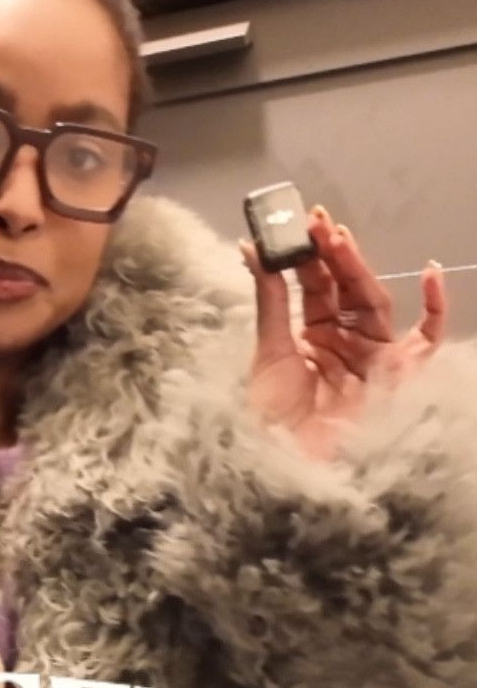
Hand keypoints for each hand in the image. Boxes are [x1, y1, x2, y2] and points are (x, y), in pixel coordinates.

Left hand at [242, 204, 446, 460]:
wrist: (284, 464)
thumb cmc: (272, 419)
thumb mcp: (266, 352)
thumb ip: (269, 298)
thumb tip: (253, 249)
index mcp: (312, 338)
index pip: (315, 287)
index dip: (308, 255)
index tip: (298, 224)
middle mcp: (344, 343)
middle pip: (345, 289)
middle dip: (333, 255)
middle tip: (318, 223)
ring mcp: (370, 357)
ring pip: (373, 303)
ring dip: (358, 269)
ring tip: (338, 240)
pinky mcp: (395, 375)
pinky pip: (424, 339)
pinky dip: (434, 307)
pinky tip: (430, 272)